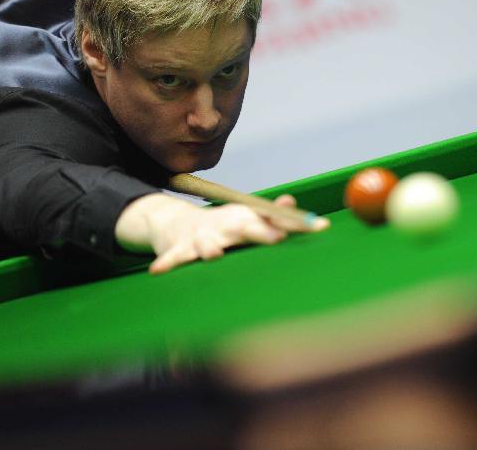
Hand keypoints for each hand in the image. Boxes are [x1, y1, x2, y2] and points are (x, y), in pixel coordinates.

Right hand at [114, 193, 328, 273]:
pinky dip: (167, 263)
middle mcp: (225, 226)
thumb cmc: (220, 225)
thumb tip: (294, 204)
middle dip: (261, 232)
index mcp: (244, 219)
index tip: (318, 226)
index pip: (275, 220)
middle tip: (278, 237)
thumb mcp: (246, 218)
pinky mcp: (179, 250)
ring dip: (211, 249)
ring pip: (207, 245)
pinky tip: (159, 271)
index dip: (296, 224)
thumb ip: (271, 216)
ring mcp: (201, 238)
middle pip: (245, 228)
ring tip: (215, 254)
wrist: (175, 223)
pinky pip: (173, 258)